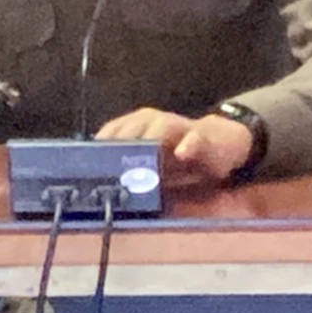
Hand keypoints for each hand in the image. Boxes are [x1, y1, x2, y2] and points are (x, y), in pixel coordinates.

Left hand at [95, 108, 253, 185]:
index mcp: (140, 127)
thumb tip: (97, 189)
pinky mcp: (203, 137)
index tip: (89, 160)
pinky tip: (182, 154)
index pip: (114, 130)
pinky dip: (188, 145)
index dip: (102, 144)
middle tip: (111, 162)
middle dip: (123, 142)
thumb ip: (128, 169)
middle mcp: (157, 123)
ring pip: (163, 127)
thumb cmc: (179, 155)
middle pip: (135, 126)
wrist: (221, 143)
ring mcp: (181, 128)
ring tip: (144, 156)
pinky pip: (195, 138)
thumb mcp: (151, 163)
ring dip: (151, 139)